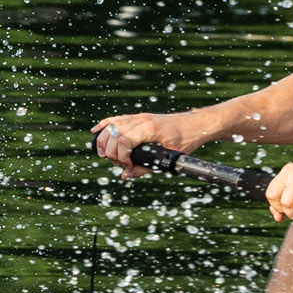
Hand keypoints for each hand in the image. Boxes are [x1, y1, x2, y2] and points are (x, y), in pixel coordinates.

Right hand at [90, 113, 209, 176]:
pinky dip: (105, 125)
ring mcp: (139, 117)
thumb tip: (126, 176)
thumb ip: (145, 169)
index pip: (124, 141)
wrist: (197, 124)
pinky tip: (96, 131)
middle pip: (114, 133)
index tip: (127, 166)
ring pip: (112, 125)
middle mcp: (142, 120)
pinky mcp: (139, 117)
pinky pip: (117, 119)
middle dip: (111, 151)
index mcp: (149, 129)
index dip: (120, 157)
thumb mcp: (166, 158)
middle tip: (118, 164)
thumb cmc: (186, 141)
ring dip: (104, 140)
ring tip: (104, 154)